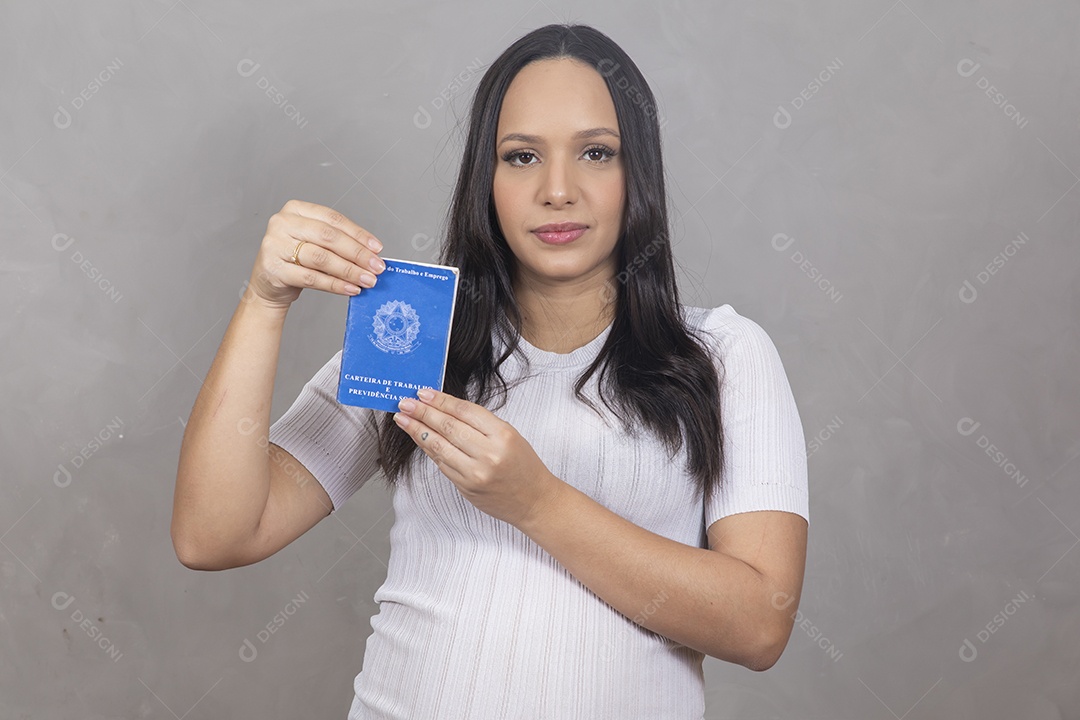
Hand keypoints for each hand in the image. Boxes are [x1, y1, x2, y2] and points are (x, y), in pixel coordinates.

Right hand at [244, 199, 385, 309]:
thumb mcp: (314, 242)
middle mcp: (283, 223)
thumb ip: (338, 243)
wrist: (268, 283)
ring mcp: (275, 245)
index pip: (333, 219)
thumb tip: (372, 254)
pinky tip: (350, 288)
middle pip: (329, 237)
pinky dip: (335, 285)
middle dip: (357, 253)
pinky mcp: (274, 269)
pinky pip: (311, 278)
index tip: (377, 248)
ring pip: (321, 258)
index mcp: (295, 210)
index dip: (358, 234)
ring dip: (349, 271)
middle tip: (376, 266)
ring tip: (367, 280)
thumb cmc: (295, 260)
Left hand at [393, 389, 563, 527]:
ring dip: (417, 431)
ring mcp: (475, 473)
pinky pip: (442, 464)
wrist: (534, 501)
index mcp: (503, 435)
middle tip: (405, 403)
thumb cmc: (524, 466)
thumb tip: (445, 410)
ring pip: (439, 447)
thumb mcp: (510, 436)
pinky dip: (429, 449)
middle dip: (423, 413)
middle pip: (448, 427)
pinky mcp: (465, 487)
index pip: (464, 412)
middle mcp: (488, 454)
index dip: (441, 401)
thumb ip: (480, 424)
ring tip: (403, 419)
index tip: (423, 393)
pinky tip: (419, 438)